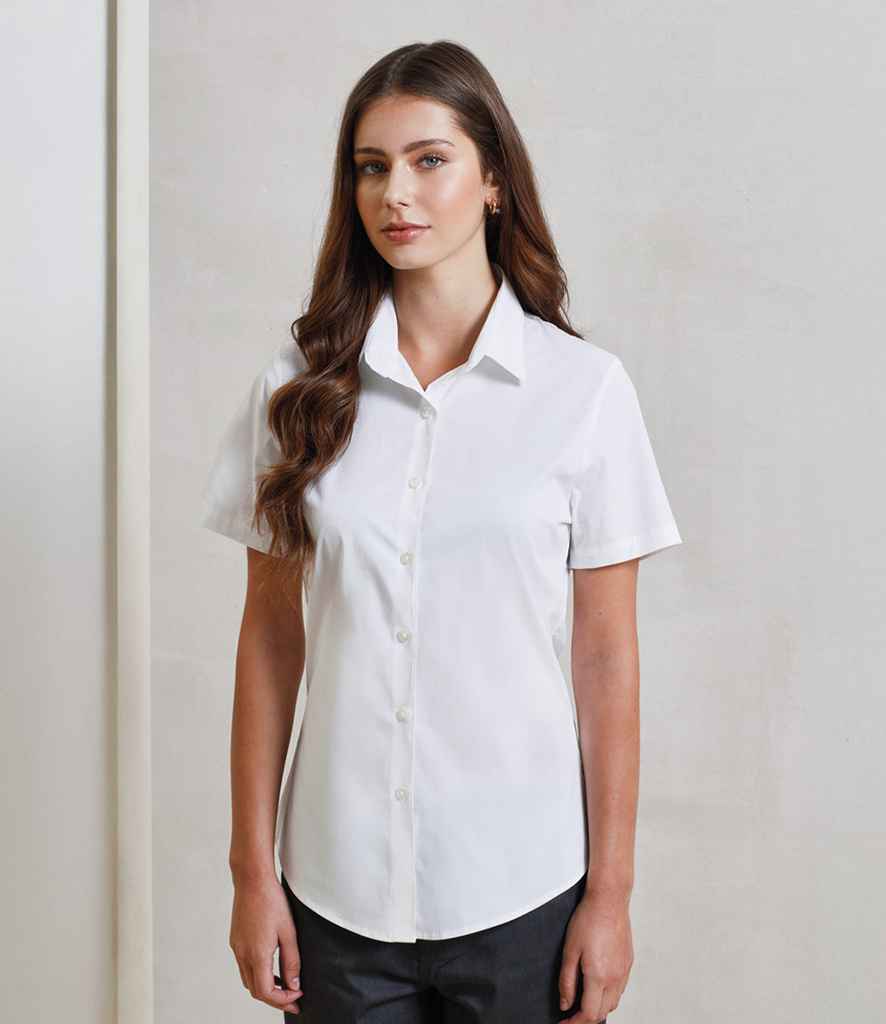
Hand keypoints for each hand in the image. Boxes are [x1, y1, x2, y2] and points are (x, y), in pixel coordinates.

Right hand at [229, 874, 303, 1014]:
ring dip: (265, 987)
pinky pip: (244, 966)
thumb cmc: (272, 901)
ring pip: (248, 980)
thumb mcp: (289, 931)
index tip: (298, 997)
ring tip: (285, 984)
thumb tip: (294, 985)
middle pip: (255, 990)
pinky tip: (271, 967)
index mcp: (256, 954)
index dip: (282, 1000)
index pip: (265, 992)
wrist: (252, 879)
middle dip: (275, 998)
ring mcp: (236, 947)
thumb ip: (292, 961)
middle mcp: (242, 954)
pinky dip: (258, 974)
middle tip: (293, 997)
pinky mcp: (235, 940)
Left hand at [557, 887, 632, 1021]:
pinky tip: (597, 986)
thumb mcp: (570, 950)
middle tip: (571, 1014)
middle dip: (586, 1018)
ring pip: (613, 1003)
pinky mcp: (628, 963)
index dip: (574, 1023)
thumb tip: (565, 1003)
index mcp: (599, 976)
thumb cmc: (589, 919)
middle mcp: (615, 978)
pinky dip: (608, 995)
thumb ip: (567, 981)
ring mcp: (624, 971)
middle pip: (602, 1012)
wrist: (609, 900)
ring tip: (583, 1001)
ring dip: (598, 1007)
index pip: (589, 1014)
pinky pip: (619, 989)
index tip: (564, 1023)